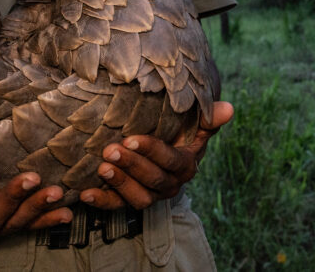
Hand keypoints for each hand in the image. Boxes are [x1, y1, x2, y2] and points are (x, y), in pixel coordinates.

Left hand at [79, 101, 233, 210]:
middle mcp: (170, 184)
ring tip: (102, 168)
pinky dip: (102, 202)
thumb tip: (229, 108)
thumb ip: (207, 118)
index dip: (152, 151)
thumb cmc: (177, 132)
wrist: (161, 149)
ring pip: (138, 197)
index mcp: (186, 165)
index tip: (131, 138)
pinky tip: (86, 193)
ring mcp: (150, 196)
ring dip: (119, 184)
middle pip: (153, 180)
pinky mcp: (129, 201)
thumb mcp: (193, 124)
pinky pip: (117, 206)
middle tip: (110, 149)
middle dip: (132, 165)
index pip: (171, 160)